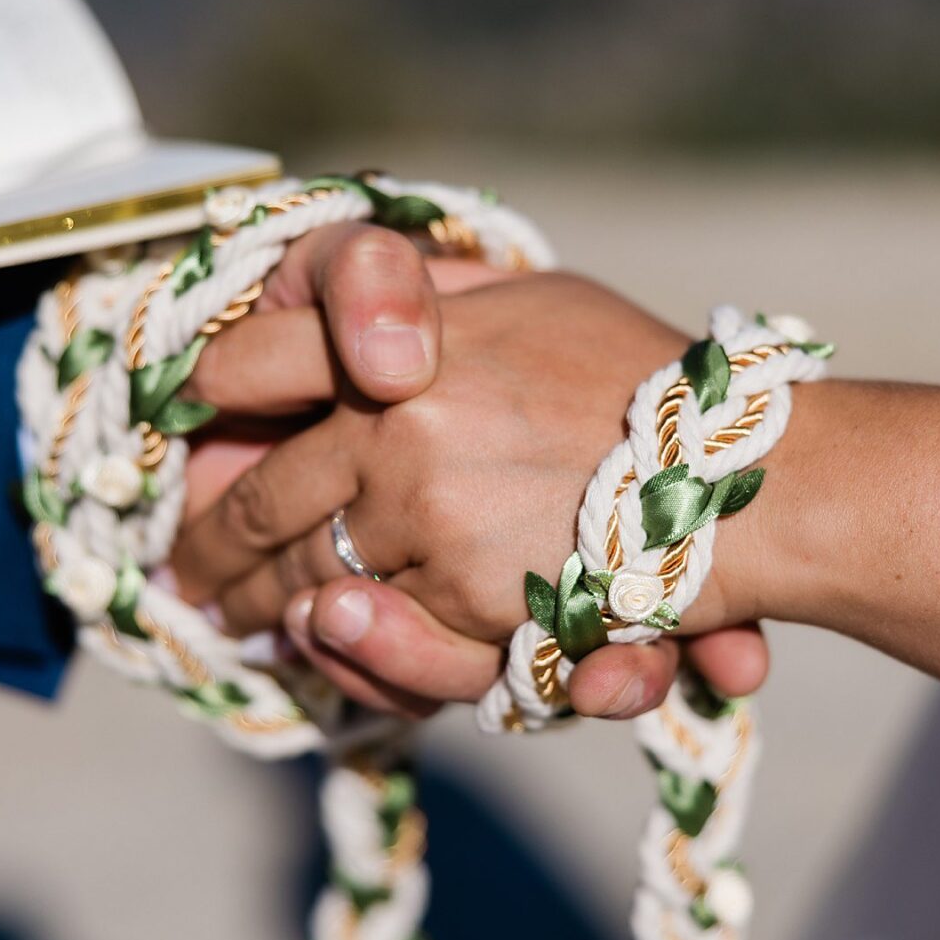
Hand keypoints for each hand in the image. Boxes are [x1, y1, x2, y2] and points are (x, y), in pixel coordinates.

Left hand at [173, 271, 772, 717]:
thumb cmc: (647, 378)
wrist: (752, 477)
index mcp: (407, 345)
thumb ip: (433, 294)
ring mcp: (431, 529)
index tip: (188, 425)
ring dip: (260, 606)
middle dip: (214, 542)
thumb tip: (353, 308)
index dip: (204, 396)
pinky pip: (379, 636)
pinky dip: (341, 645)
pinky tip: (314, 639)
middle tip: (192, 565)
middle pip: (260, 500)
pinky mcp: (470, 609)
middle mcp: (401, 435)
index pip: (248, 365)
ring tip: (236, 613)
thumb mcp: (533, 298)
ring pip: (306, 581)